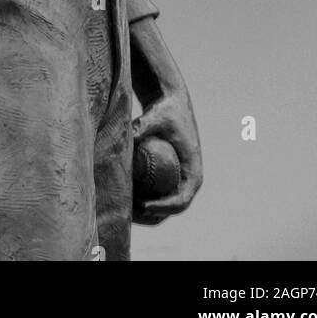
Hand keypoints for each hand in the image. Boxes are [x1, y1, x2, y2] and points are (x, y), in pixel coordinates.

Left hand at [132, 87, 202, 224]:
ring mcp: (179, 180)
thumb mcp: (156, 117)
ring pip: (164, 206)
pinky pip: (158, 196)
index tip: (142, 205)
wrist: (171, 102)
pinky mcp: (170, 177)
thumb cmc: (165, 109)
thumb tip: (126, 138)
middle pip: (172, 210)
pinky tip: (123, 196)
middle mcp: (189, 181)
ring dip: (145, 212)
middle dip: (150, 215)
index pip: (181, 200)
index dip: (163, 207)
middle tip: (127, 210)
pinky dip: (143, 200)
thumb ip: (142, 127)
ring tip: (122, 206)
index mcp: (193, 171)